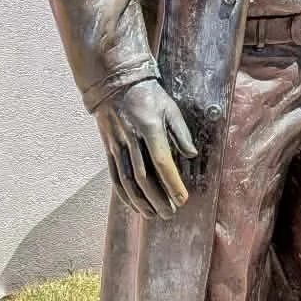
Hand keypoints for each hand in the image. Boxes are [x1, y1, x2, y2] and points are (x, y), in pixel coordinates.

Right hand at [95, 79, 197, 218]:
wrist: (115, 85)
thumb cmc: (149, 96)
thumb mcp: (171, 108)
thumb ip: (181, 132)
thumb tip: (191, 154)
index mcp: (149, 128)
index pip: (161, 161)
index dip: (172, 182)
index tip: (182, 199)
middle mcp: (132, 140)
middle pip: (143, 176)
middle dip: (157, 198)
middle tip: (170, 213)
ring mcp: (118, 146)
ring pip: (127, 180)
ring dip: (140, 201)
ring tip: (153, 215)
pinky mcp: (109, 150)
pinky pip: (115, 176)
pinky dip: (124, 194)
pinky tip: (134, 205)